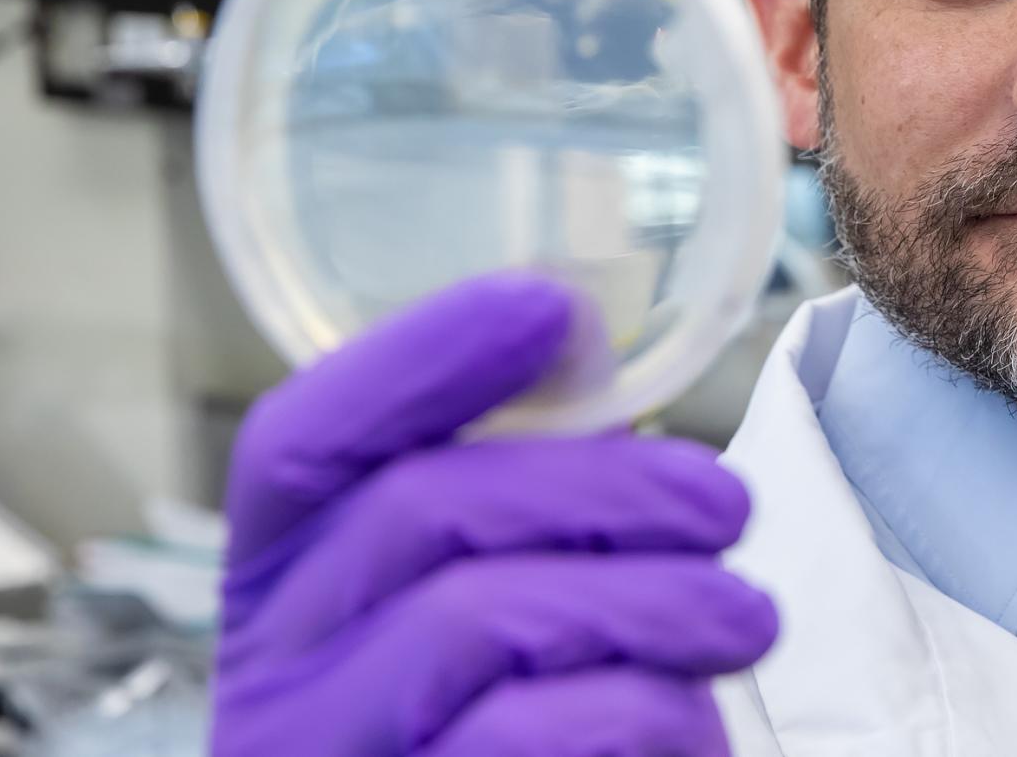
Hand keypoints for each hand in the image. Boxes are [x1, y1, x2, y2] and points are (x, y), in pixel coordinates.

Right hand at [212, 273, 776, 756]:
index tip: (550, 305)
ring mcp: (321, 754)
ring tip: (743, 619)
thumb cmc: (523, 728)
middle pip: (417, 510)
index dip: (418, 357)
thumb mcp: (498, 603)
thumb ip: (523, 488)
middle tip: (726, 504)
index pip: (299, 442)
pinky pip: (531, 736)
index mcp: (284, 587)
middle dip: (604, 485)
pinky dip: (641, 712)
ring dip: (649, 601)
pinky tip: (690, 720)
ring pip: (480, 619)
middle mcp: (273, 672)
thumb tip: (581, 336)